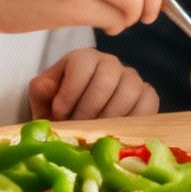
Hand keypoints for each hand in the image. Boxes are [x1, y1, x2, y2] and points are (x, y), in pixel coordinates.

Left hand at [29, 48, 158, 119]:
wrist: (79, 126)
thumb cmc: (60, 111)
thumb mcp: (44, 100)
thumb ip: (42, 90)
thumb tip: (51, 88)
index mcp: (84, 59)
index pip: (83, 64)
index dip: (71, 91)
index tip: (60, 113)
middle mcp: (110, 63)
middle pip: (107, 77)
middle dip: (90, 107)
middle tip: (79, 126)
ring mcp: (132, 79)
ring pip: (130, 91)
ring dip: (110, 117)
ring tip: (96, 132)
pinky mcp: (147, 96)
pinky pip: (148, 103)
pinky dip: (134, 120)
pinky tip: (117, 132)